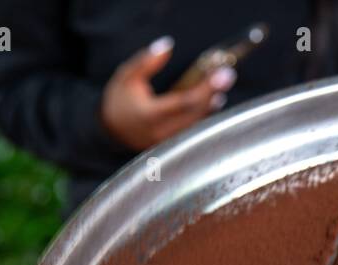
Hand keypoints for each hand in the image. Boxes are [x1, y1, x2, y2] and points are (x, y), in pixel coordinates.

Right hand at [100, 36, 235, 151]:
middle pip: (196, 114)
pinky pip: (193, 131)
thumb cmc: (119, 99)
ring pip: (197, 125)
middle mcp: (161, 133)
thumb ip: (146, 61)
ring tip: (220, 88)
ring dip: (211, 106)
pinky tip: (213, 103)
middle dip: (213, 94)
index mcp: (150, 115)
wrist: (111, 129)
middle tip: (227, 76)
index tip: (221, 74)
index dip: (206, 88)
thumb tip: (168, 45)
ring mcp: (168, 143)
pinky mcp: (172, 147)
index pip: (185, 102)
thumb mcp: (127, 75)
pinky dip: (205, 116)